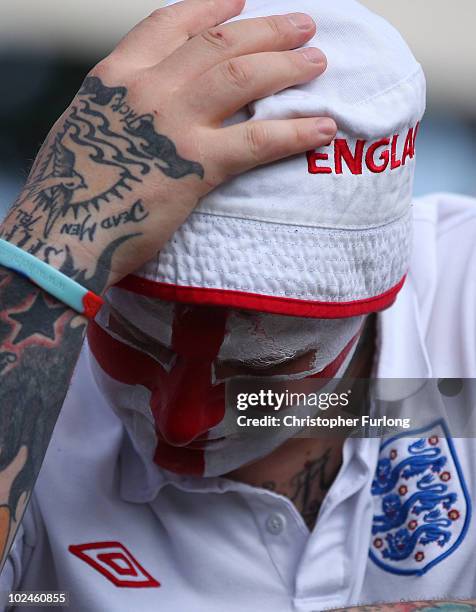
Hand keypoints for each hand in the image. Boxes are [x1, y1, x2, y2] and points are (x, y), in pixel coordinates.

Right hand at [0, 0, 335, 292]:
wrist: (59, 235)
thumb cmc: (68, 192)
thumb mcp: (85, 130)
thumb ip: (119, 109)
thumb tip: (143, 108)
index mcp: (116, 76)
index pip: (170, 23)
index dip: (212, 8)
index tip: (242, 2)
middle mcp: (147, 88)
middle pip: (218, 42)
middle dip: (267, 30)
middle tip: (303, 27)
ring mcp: (173, 123)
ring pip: (243, 78)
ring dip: (286, 66)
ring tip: (318, 62)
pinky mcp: (196, 166)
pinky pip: (258, 140)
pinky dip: (295, 131)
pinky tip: (324, 128)